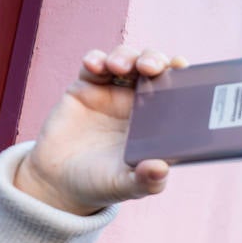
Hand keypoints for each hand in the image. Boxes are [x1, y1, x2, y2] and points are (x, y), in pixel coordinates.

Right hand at [15, 46, 188, 214]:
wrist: (59, 181)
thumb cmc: (101, 183)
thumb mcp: (125, 186)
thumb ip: (146, 180)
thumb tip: (161, 169)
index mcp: (158, 121)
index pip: (177, 90)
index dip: (182, 75)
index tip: (182, 66)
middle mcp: (139, 103)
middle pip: (153, 66)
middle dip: (154, 59)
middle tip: (149, 67)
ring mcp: (113, 92)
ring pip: (126, 59)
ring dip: (126, 56)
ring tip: (117, 67)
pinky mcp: (86, 87)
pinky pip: (94, 63)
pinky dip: (96, 59)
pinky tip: (94, 67)